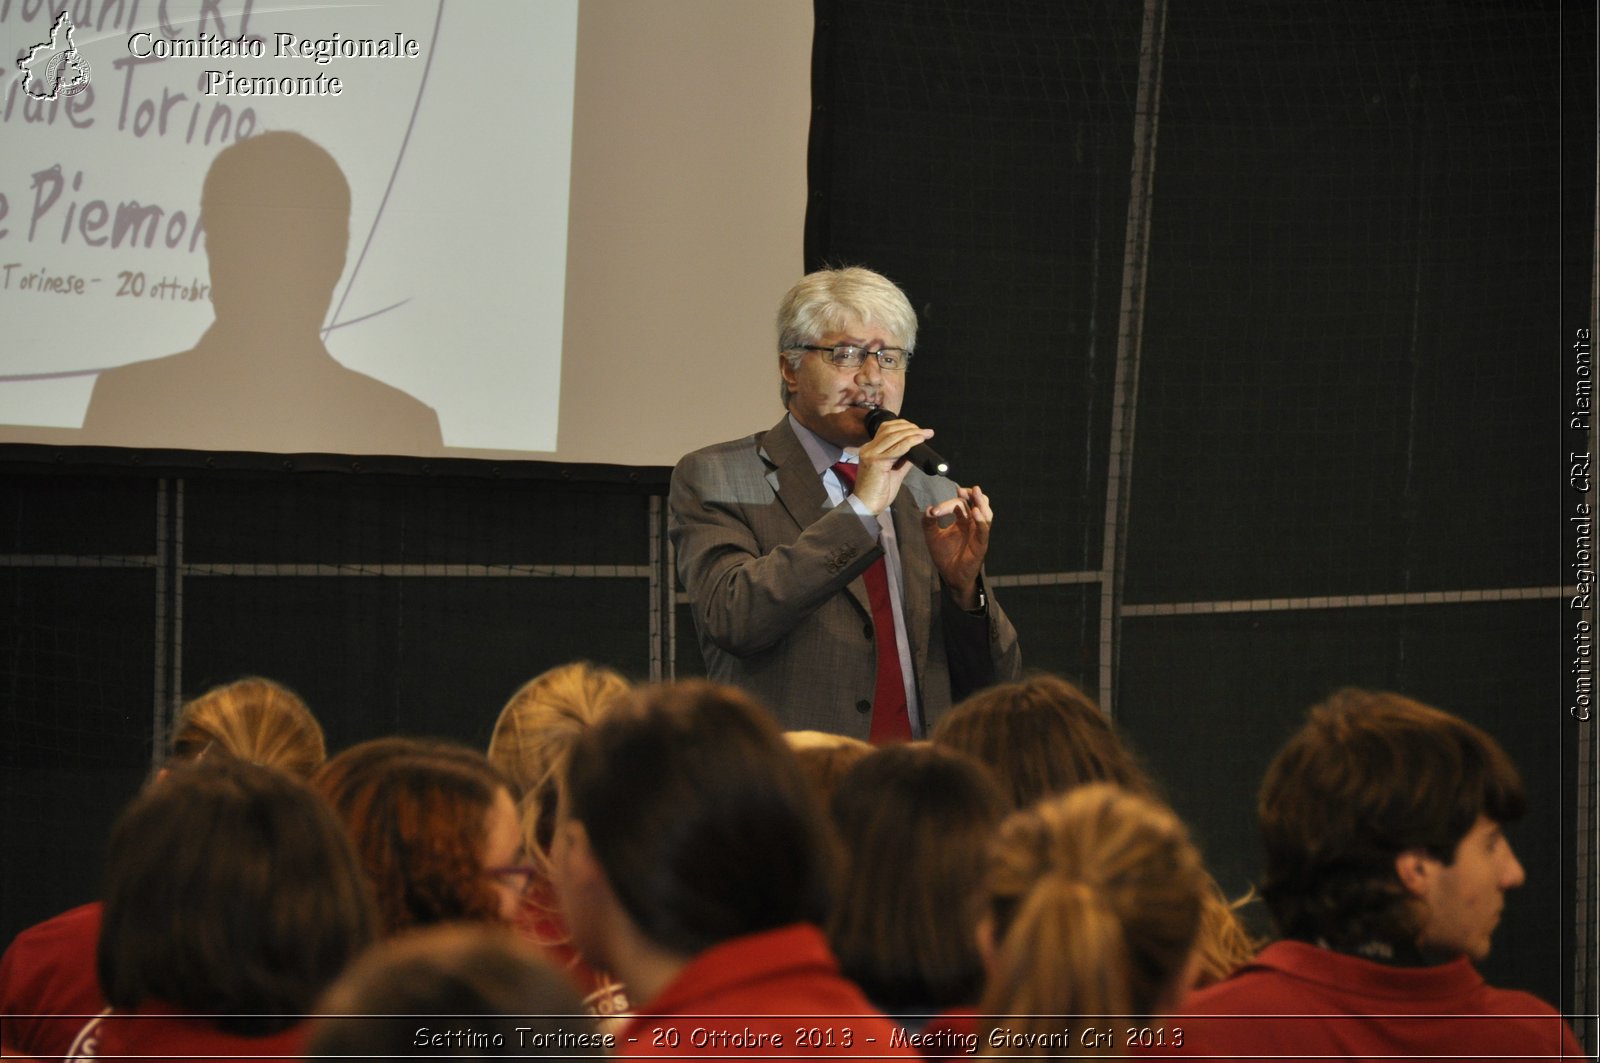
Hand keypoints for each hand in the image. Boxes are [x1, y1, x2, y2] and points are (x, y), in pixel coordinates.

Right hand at [849, 416, 934, 514]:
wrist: (867, 506)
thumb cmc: (879, 492)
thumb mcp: (894, 472)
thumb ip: (903, 460)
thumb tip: (916, 450)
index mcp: (871, 449)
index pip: (886, 429)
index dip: (903, 426)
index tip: (918, 430)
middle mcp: (868, 448)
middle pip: (890, 429)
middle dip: (910, 427)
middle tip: (926, 431)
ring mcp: (871, 454)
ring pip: (894, 436)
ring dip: (912, 433)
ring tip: (925, 434)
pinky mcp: (876, 462)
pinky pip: (896, 449)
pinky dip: (909, 442)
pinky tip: (919, 440)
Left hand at [922, 484, 991, 608]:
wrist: (950, 576)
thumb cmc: (944, 556)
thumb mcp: (932, 536)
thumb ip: (928, 523)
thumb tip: (928, 509)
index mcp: (962, 520)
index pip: (960, 504)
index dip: (949, 504)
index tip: (935, 512)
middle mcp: (972, 524)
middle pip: (978, 504)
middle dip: (973, 495)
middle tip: (964, 490)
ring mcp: (978, 533)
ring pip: (985, 514)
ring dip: (981, 503)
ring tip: (976, 493)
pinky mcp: (981, 544)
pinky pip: (984, 530)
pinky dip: (981, 520)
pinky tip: (975, 512)